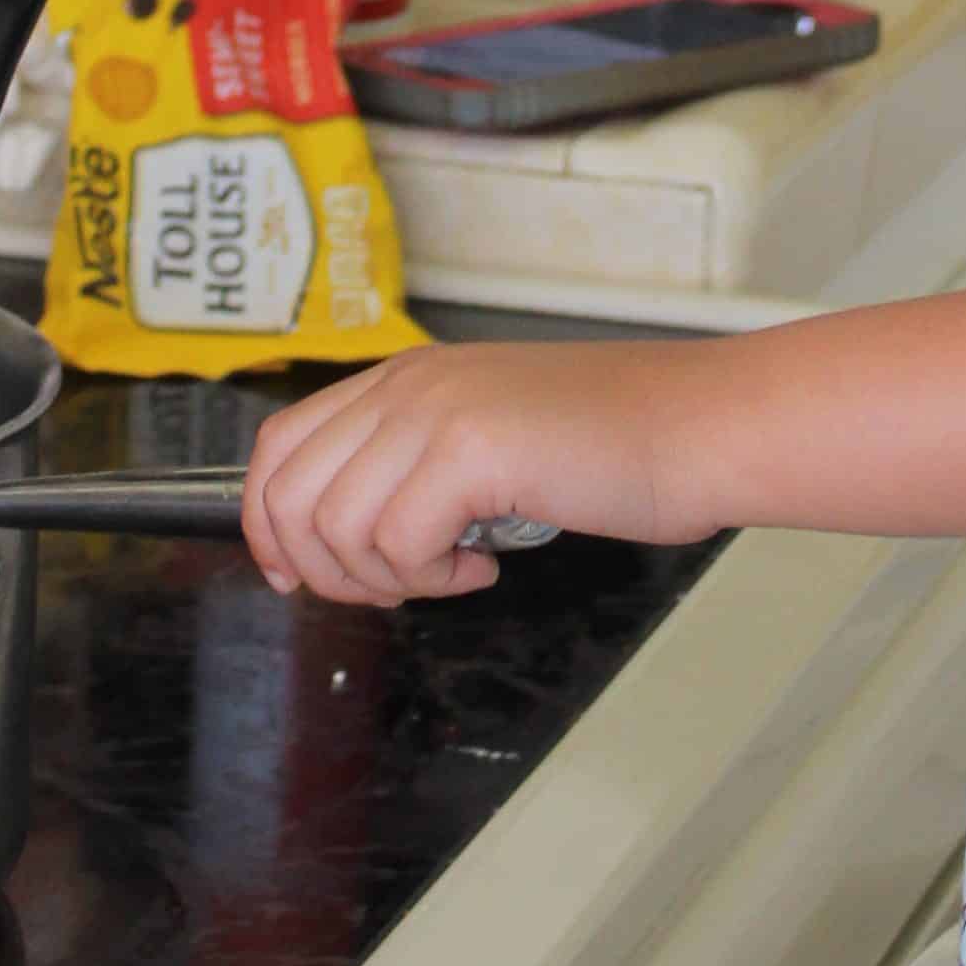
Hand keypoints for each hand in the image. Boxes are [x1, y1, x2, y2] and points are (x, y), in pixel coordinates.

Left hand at [241, 338, 700, 605]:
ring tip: (452, 569)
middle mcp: (406, 386)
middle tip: (394, 587)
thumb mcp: (488, 438)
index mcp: (403, 379)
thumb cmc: (613, 445)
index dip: (267, 525)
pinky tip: (484, 566)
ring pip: (336, 528)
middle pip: (288, 494)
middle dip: (324, 571)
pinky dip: (432, 578)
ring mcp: (435, 411)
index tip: (296, 577)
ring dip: (387, 577)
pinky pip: (397, 542)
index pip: (280, 447)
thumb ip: (413, 466)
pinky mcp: (470, 448)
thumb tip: (344, 541)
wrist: (697, 427)